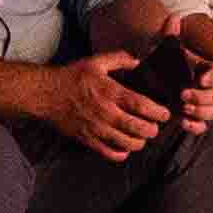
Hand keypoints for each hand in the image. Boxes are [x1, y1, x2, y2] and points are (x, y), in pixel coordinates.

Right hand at [35, 51, 178, 159]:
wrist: (46, 94)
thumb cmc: (72, 77)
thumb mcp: (96, 61)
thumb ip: (120, 59)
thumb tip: (139, 61)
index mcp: (111, 93)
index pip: (142, 106)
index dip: (159, 112)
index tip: (165, 114)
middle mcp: (106, 113)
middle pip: (139, 128)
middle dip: (153, 130)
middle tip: (155, 126)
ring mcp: (97, 129)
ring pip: (127, 144)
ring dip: (140, 142)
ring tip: (142, 137)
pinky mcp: (88, 139)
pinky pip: (109, 153)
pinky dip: (121, 153)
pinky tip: (124, 147)